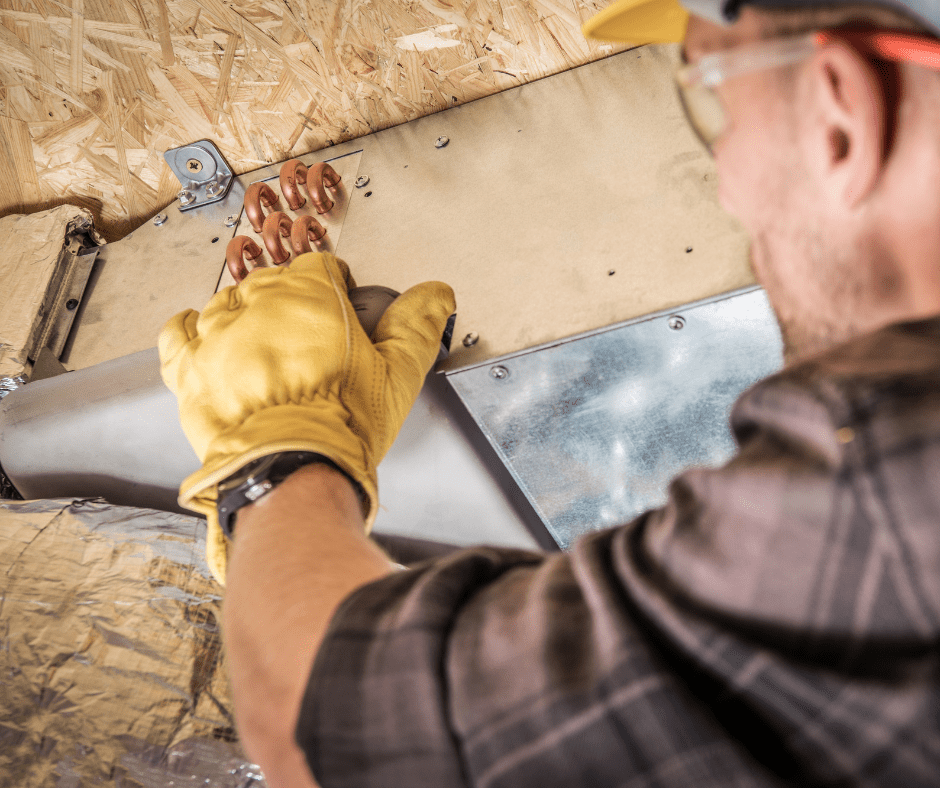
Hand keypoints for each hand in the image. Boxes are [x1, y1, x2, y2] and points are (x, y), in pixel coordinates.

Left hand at [158, 252, 455, 583]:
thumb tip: (435, 294)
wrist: (292, 467)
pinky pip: (179, 330)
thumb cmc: (342, 422)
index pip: (320, 267)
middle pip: (273, 283)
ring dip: (247, 317)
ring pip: (229, 303)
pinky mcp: (190, 366)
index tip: (340, 307)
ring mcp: (218, 332)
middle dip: (291, 304)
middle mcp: (259, 302)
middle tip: (308, 339)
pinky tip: (203, 332)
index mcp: (309, 294)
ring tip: (265, 347)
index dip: (334, 286)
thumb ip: (418, 325)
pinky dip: (190, 327)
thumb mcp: (398, 373)